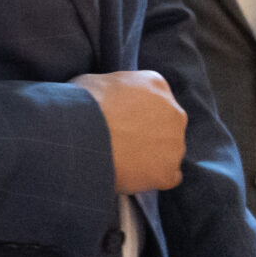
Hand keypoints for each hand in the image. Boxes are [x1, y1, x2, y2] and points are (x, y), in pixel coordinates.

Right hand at [72, 70, 184, 193]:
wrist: (80, 135)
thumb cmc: (82, 103)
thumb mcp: (96, 80)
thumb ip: (116, 88)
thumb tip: (113, 99)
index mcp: (155, 84)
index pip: (153, 94)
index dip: (134, 106)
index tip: (119, 115)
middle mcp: (174, 112)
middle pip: (166, 122)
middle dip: (148, 129)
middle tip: (120, 137)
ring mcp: (175, 145)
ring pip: (168, 150)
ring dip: (150, 153)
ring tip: (120, 157)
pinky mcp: (168, 173)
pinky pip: (167, 176)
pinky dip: (153, 176)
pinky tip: (131, 173)